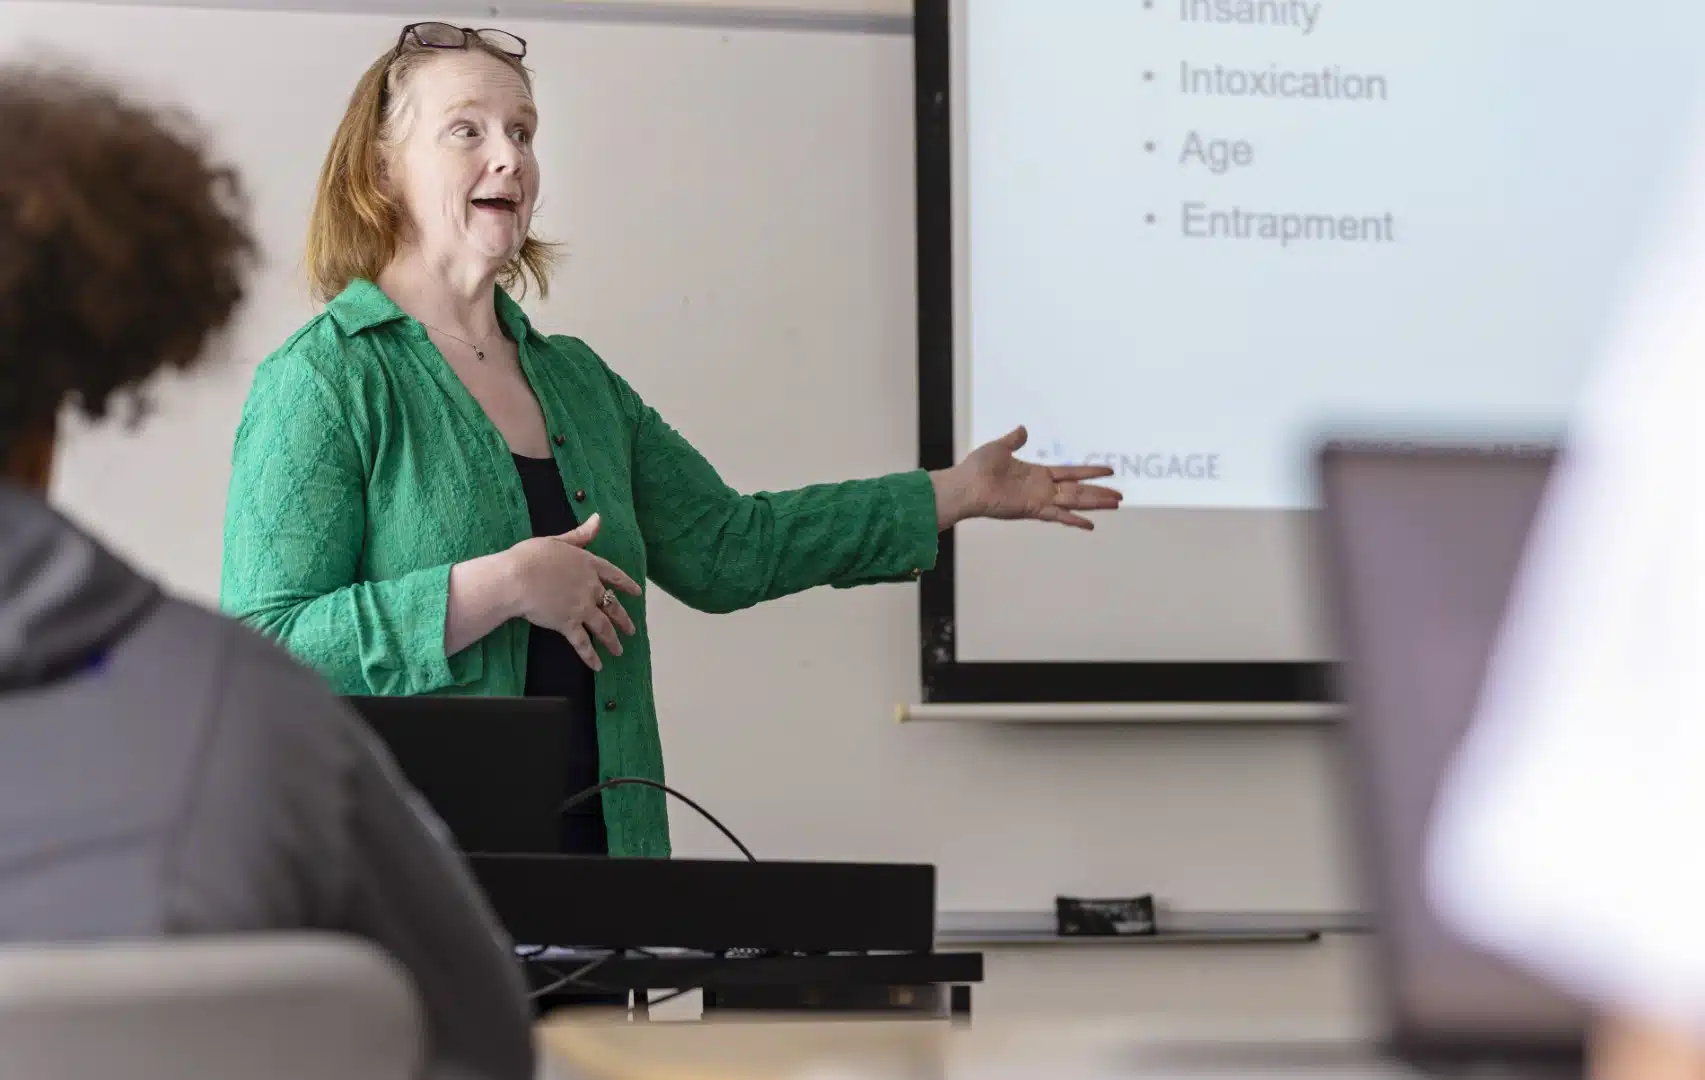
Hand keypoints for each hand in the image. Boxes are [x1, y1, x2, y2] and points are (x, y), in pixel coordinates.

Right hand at [506, 514, 642, 670]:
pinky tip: (597, 666)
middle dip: (623, 619)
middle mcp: (590, 587)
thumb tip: (599, 518)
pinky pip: (583, 643)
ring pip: (603, 627)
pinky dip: (590, 656)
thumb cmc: (531, 556)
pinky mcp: (568, 624)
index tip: (637, 593)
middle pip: (612, 605)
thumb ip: (581, 534)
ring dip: (612, 641)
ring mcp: (581, 607)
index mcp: (589, 564)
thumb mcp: (558, 540)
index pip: (614, 575)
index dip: (626, 584)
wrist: (516, 578)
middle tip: (632, 631)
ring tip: (619, 651)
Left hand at [931, 426, 1122, 529]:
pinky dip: (1074, 521)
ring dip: (1095, 503)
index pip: (1070, 472)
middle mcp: (1042, 488)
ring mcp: (1039, 500)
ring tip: (1116, 504)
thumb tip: (1022, 430)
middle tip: (1120, 496)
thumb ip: (1014, 440)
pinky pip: (1058, 516)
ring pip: (1075, 501)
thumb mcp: (999, 448)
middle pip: (1078, 490)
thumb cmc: (977, 468)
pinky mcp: (1032, 509)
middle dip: (1099, 493)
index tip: (1109, 471)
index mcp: (1037, 474)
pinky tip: (1090, 525)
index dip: (1090, 472)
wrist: (965, 485)